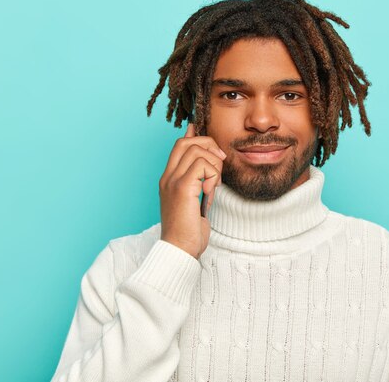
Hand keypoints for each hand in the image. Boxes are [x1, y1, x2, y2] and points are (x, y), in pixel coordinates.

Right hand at [158, 123, 225, 258]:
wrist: (179, 250)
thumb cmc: (188, 231)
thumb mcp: (195, 201)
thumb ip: (199, 183)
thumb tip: (209, 165)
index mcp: (168, 179)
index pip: (179, 145)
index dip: (197, 138)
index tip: (213, 149)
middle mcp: (167, 177)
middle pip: (187, 142)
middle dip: (209, 146)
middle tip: (220, 164)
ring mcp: (173, 181)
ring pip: (197, 151)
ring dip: (214, 165)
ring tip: (215, 185)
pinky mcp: (182, 188)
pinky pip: (203, 165)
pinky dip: (213, 175)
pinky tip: (211, 192)